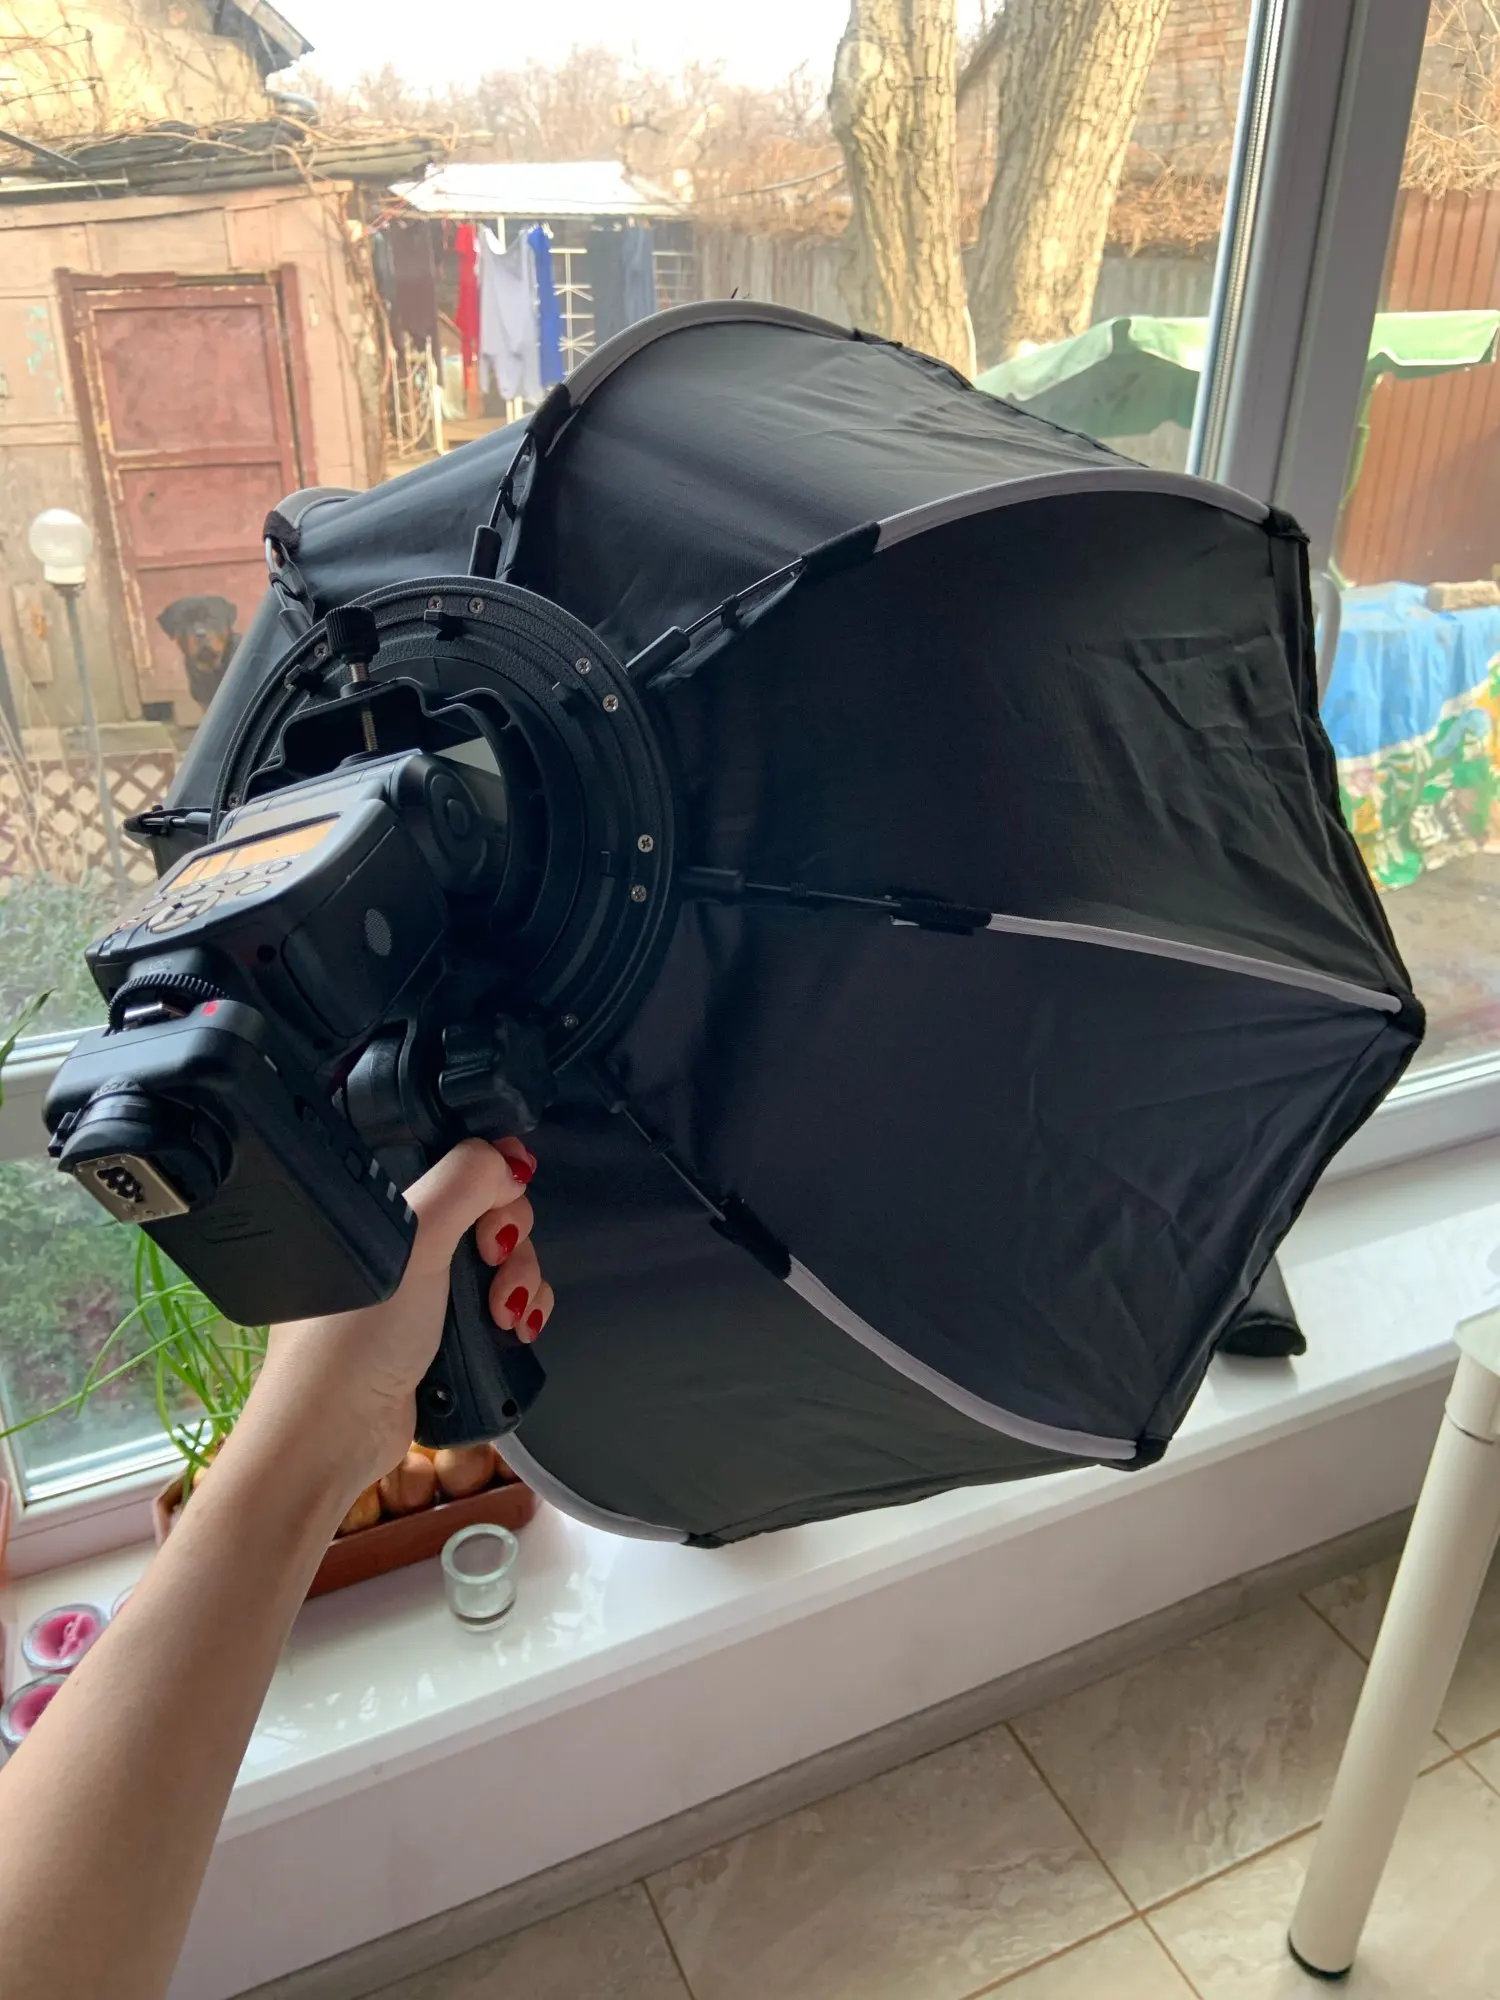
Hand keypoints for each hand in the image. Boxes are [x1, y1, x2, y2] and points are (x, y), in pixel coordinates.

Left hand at [245, 1138, 550, 1504]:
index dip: (489, 1168)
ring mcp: (423, 1289)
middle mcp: (401, 1243)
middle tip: (493, 1258)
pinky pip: (503, 1302)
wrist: (338, 1433)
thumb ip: (463, 1183)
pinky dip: (520, 1311)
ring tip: (506, 1313)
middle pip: (488, 1209)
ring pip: (502, 1258)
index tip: (508, 1185)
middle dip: (510, 1235)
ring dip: (521, 1279)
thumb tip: (509, 1159)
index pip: (450, 1162)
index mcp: (381, 1207)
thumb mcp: (412, 1240)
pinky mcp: (444, 1331)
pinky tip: (515, 1330)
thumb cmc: (351, 1338)